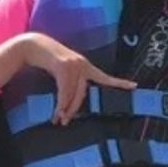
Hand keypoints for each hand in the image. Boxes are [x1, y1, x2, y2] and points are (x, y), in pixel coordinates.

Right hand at [20, 33, 136, 124]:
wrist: (33, 45)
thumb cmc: (47, 59)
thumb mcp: (63, 69)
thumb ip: (71, 81)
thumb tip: (70, 102)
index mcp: (86, 65)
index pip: (104, 77)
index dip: (119, 82)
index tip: (134, 86)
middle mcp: (83, 64)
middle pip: (82, 93)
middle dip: (73, 109)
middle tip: (65, 121)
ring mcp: (74, 65)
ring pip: (73, 94)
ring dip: (65, 109)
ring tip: (58, 119)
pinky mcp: (64, 67)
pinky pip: (64, 91)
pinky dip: (61, 103)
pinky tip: (57, 111)